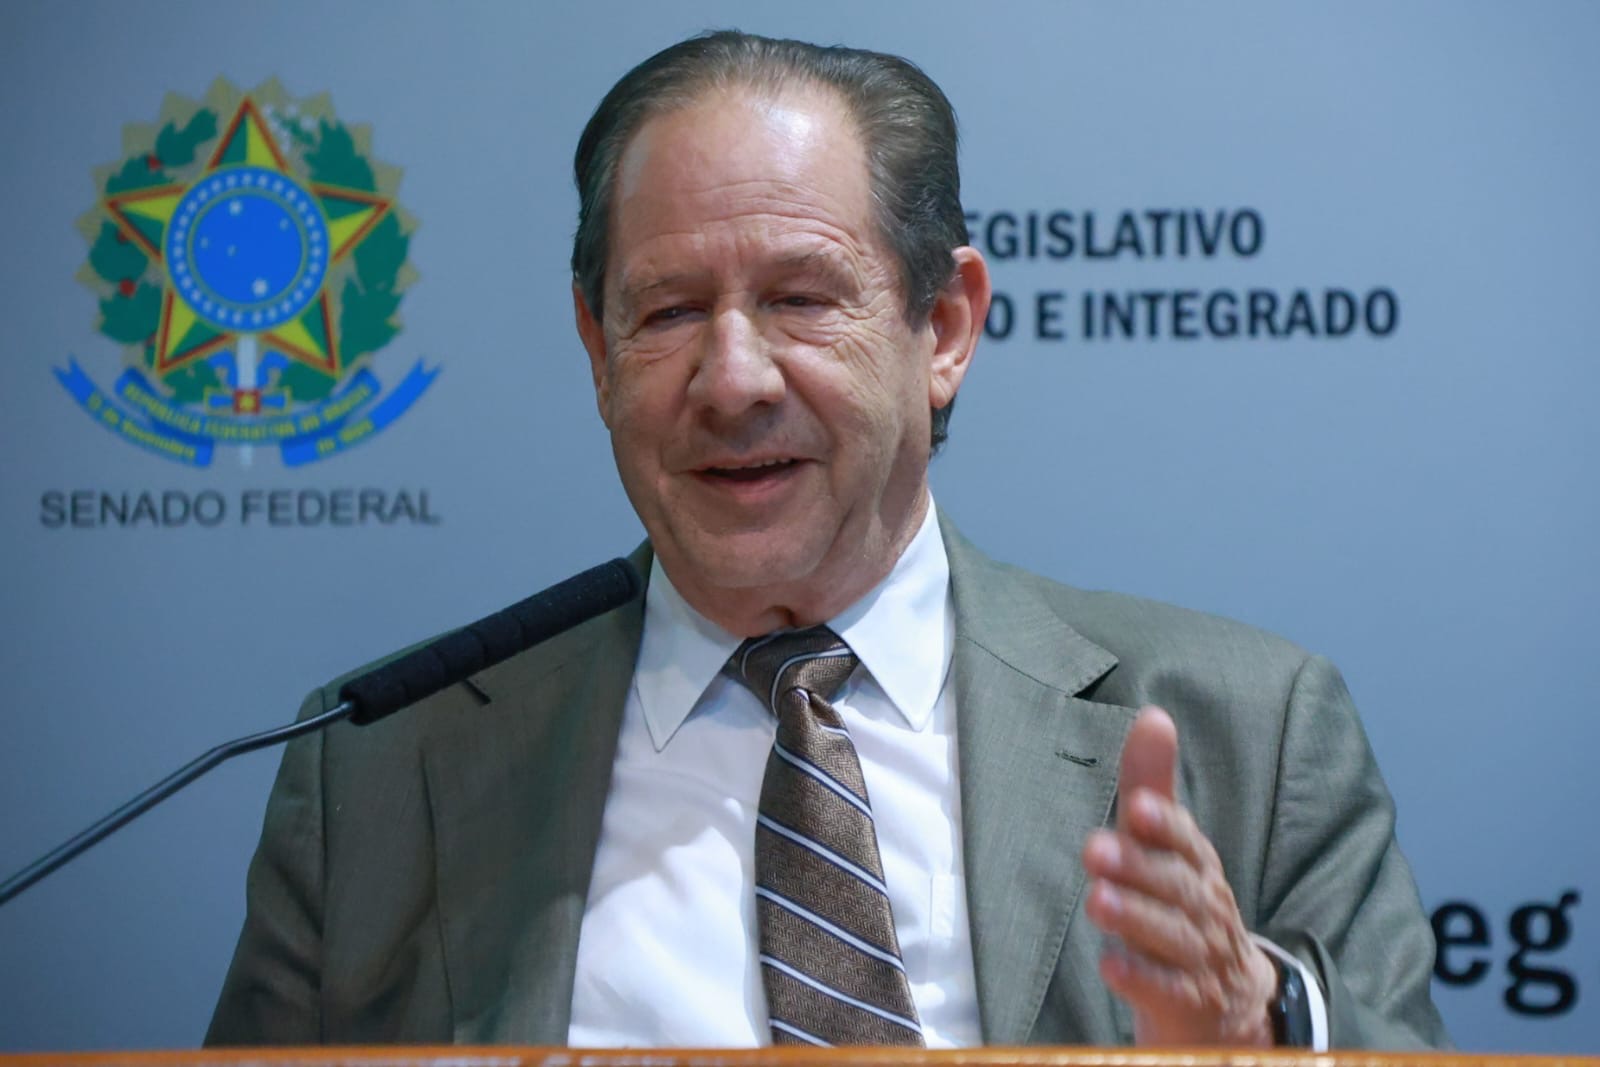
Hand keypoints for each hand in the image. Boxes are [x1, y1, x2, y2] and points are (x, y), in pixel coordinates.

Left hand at [1081, 705, 1277, 1045]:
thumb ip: (1154, 784)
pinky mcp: (1187, 1005)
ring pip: (1171, 938)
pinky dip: (1140, 979)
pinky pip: (1167, 993)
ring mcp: (1200, 959)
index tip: (1138, 806)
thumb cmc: (1186, 908)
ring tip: (1097, 901)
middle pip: (1176, 888)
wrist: (1231, 1004)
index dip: (1165, 826)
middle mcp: (1204, 910)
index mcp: (1198, 867)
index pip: (1186, 842)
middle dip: (1138, 868)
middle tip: (1095, 850)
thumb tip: (1152, 715)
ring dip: (1135, 918)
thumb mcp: (1171, 847)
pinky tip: (1110, 966)